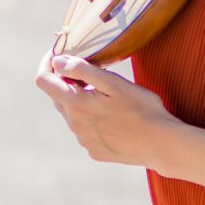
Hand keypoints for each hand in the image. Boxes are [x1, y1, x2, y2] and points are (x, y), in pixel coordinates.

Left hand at [35, 50, 179, 167]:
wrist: (161, 144)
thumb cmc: (142, 109)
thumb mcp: (114, 83)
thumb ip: (82, 70)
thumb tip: (57, 62)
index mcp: (75, 104)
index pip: (43, 80)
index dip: (48, 63)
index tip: (61, 54)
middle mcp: (74, 125)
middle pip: (58, 96)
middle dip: (69, 81)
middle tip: (95, 71)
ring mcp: (84, 140)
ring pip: (72, 113)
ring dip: (82, 100)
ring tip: (109, 95)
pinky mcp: (95, 150)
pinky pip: (86, 129)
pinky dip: (93, 118)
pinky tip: (115, 116)